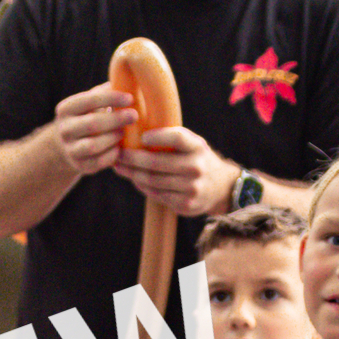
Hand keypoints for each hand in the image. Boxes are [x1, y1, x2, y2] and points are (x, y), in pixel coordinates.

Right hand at [53, 81, 135, 179]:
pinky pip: (99, 162)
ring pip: (94, 145)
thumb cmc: (88, 116)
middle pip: (92, 124)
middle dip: (116, 119)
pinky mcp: (79, 166)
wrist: (68, 145)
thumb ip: (106, 92)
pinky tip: (121, 148)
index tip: (130, 97)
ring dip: (114, 138)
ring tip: (125, 132)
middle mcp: (64, 129)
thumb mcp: (91, 102)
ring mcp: (70, 149)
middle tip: (135, 115)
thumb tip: (132, 77)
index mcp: (66, 109)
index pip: (89, 100)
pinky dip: (113, 155)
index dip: (111, 98)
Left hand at [118, 124, 240, 218]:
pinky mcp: (185, 204)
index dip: (158, 137)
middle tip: (118, 155)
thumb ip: (171, 140)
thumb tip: (134, 134)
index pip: (177, 138)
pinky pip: (157, 194)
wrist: (221, 187)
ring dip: (132, 174)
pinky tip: (135, 180)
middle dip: (132, 158)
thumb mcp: (192, 145)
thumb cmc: (196, 160)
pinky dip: (142, 187)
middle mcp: (196, 166)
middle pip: (157, 162)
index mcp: (198, 146)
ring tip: (120, 167)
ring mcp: (192, 187)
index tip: (142, 137)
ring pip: (153, 180)